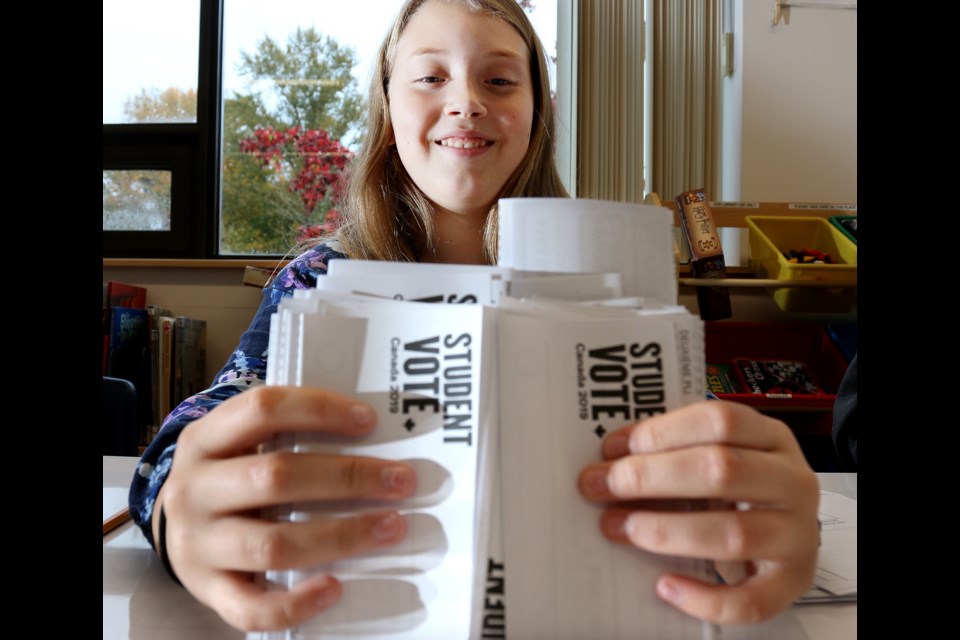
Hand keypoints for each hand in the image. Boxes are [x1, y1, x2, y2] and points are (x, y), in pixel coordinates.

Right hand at [152, 386, 416, 630]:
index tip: (369, 421)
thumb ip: (286, 433)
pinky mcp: (207, 592)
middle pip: (276, 476)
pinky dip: (296, 602)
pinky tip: (335, 587)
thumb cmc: (229, 478)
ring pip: (273, 543)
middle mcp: (193, 490)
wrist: (176, 529)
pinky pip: (251, 607)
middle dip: (347, 476)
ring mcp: (196, 545)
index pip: (263, 409)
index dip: (319, 410)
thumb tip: (370, 431)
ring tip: (391, 527)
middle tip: (400, 481)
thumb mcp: (240, 445)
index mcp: (204, 440)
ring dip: (341, 535)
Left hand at [577, 400, 818, 623]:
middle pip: (722, 470)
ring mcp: (798, 534)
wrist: (791, 538)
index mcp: (772, 438)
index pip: (719, 421)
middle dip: (652, 477)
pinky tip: (666, 585)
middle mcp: (793, 482)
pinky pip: (750, 600)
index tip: (613, 449)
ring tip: (621, 528)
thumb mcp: (717, 457)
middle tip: (603, 485)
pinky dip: (704, 598)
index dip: (661, 432)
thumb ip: (674, 454)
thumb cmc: (741, 492)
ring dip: (667, 531)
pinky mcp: (794, 583)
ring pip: (734, 533)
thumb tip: (609, 463)